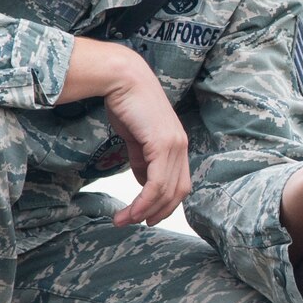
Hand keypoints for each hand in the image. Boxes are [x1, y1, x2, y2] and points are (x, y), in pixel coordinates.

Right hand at [100, 56, 190, 227]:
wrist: (121, 78)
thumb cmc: (126, 103)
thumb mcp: (136, 138)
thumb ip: (142, 159)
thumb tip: (143, 182)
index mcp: (177, 145)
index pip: (179, 183)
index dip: (166, 204)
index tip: (147, 217)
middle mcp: (181, 146)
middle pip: (177, 192)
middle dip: (157, 212)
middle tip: (135, 224)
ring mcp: (175, 145)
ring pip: (166, 191)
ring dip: (144, 211)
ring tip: (124, 221)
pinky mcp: (162, 143)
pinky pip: (156, 182)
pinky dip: (144, 201)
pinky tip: (131, 210)